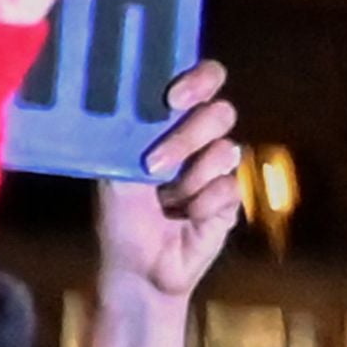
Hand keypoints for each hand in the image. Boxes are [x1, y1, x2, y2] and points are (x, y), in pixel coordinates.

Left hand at [99, 63, 242, 303]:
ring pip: (227, 150)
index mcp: (172, 121)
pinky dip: (202, 204)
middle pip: (220, 112)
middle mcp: (200, 138)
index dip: (199, 80)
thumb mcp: (115, 169)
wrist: (137, 267)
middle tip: (155, 164)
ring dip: (190, 178)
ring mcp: (219, 168)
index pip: (203, 81)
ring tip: (167, 199)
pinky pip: (229, 188)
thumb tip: (134, 98)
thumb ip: (130, 133)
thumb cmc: (122, 214)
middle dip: (187, 137)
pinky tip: (185, 217)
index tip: (173, 97)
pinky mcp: (231, 199)